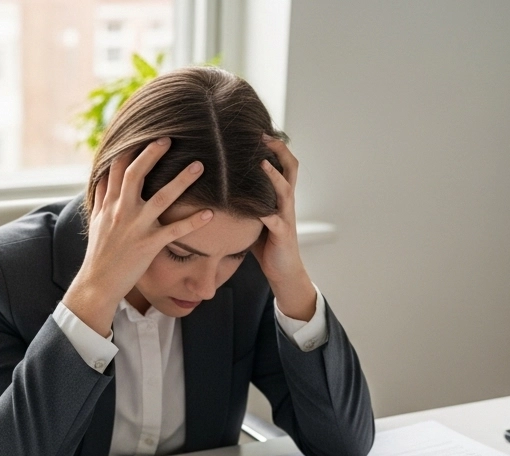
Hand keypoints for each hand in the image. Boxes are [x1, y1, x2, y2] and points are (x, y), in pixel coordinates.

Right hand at [65, 137, 212, 334]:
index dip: (130, 149)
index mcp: (110, 203)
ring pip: (161, 197)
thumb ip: (102, 196)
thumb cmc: (100, 252)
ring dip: (182, 180)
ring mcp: (135, 227)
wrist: (97, 283)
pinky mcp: (149, 245)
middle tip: (170, 137)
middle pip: (136, 174)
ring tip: (200, 165)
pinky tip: (210, 212)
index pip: (117, 168)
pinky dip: (193, 221)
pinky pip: (175, 231)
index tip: (144, 132)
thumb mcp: (97, 220)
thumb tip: (102, 174)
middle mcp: (121, 210)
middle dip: (152, 153)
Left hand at [255, 136, 316, 321]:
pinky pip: (274, 220)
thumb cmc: (266, 243)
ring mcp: (286, 217)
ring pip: (286, 190)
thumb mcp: (255, 215)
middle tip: (263, 136)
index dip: (275, 145)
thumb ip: (245, 199)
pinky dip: (264, 212)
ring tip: (260, 163)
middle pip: (291, 168)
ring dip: (273, 175)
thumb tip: (218, 182)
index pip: (283, 163)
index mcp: (280, 196)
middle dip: (279, 150)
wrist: (284, 272)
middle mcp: (287, 202)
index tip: (259, 130)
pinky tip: (255, 207)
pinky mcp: (282, 234)